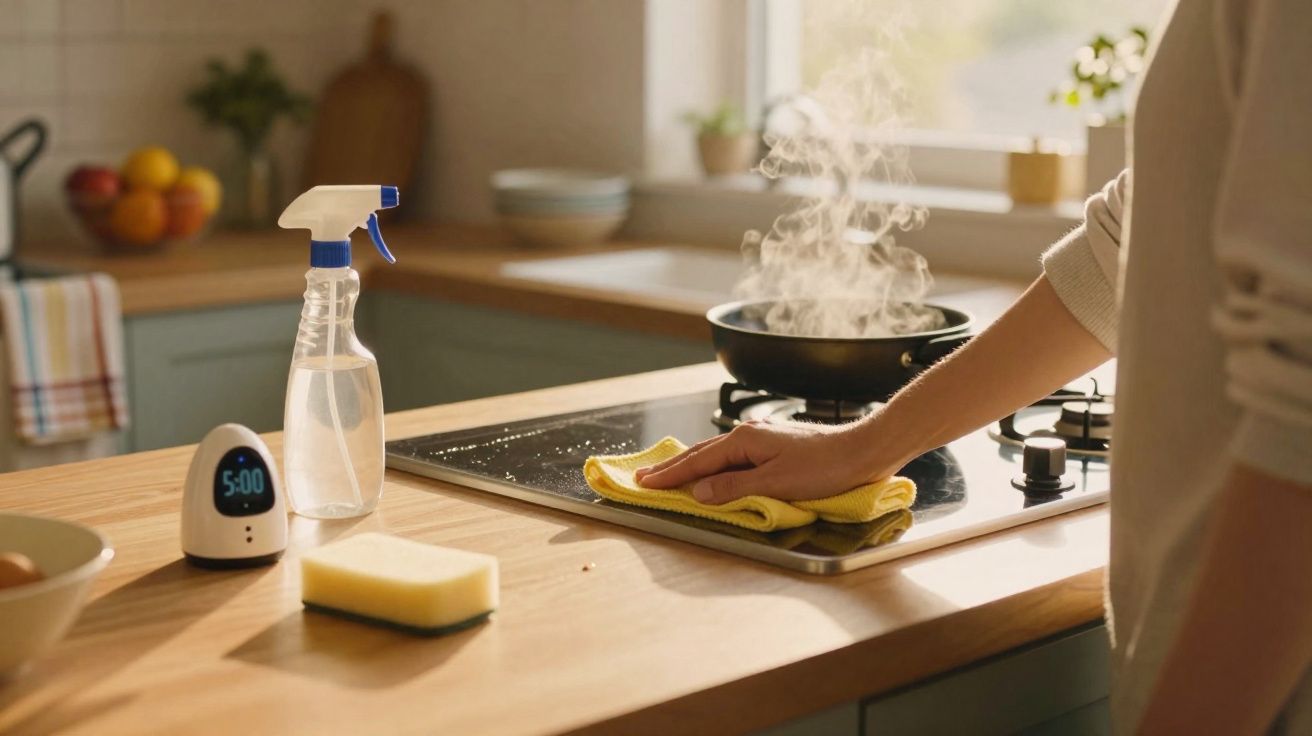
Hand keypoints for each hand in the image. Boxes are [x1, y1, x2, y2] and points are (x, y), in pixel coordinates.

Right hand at [633, 420, 885, 503]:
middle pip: (702, 453)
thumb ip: (734, 487)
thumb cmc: (825, 468)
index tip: (643, 483)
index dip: (670, 475)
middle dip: (673, 467)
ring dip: (692, 465)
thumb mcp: (776, 483)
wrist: (863, 452)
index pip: (698, 461)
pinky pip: (733, 457)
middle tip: (644, 477)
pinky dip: (714, 465)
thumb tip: (699, 491)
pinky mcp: (776, 447)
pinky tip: (713, 469)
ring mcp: (764, 440)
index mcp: (745, 440)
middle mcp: (750, 435)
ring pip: (717, 454)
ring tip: (670, 473)